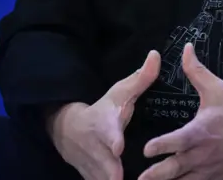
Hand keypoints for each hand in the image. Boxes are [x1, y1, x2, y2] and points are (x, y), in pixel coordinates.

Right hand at [48, 50, 160, 179]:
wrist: (65, 129)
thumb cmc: (101, 110)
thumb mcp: (119, 94)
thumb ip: (140, 79)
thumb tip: (156, 55)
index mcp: (105, 126)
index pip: (108, 132)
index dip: (113, 140)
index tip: (118, 147)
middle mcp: (96, 149)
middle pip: (106, 165)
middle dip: (113, 172)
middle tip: (120, 178)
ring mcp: (92, 168)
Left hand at [138, 44, 222, 179]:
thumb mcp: (218, 90)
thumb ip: (197, 71)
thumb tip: (185, 48)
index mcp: (199, 133)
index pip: (177, 142)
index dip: (161, 146)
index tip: (146, 149)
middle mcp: (200, 156)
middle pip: (174, 169)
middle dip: (156, 175)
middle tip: (140, 179)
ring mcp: (206, 172)